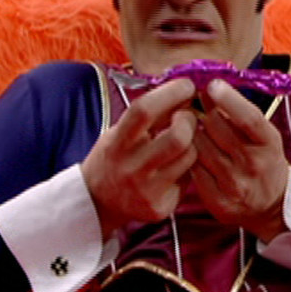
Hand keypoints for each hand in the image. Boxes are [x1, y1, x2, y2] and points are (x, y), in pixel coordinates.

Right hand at [81, 78, 197, 238]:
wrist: (97, 202)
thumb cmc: (115, 157)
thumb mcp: (120, 133)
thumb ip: (148, 116)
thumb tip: (184, 91)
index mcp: (116, 143)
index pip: (144, 111)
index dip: (169, 93)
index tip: (186, 85)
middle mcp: (130, 167)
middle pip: (176, 138)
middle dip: (189, 120)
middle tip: (188, 116)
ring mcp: (146, 190)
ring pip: (189, 158)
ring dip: (193, 143)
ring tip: (183, 142)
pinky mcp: (160, 207)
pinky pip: (188, 179)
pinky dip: (188, 167)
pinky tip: (176, 166)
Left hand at [191, 79, 288, 241]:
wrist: (271, 207)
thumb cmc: (264, 161)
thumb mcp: (264, 136)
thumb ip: (242, 114)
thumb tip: (211, 85)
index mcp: (269, 144)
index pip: (249, 118)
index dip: (228, 98)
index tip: (212, 83)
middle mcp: (253, 165)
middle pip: (215, 127)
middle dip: (203, 111)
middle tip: (197, 104)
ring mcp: (235, 185)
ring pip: (198, 146)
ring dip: (192, 133)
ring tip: (195, 130)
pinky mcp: (218, 201)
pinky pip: (191, 169)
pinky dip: (188, 157)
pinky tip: (192, 153)